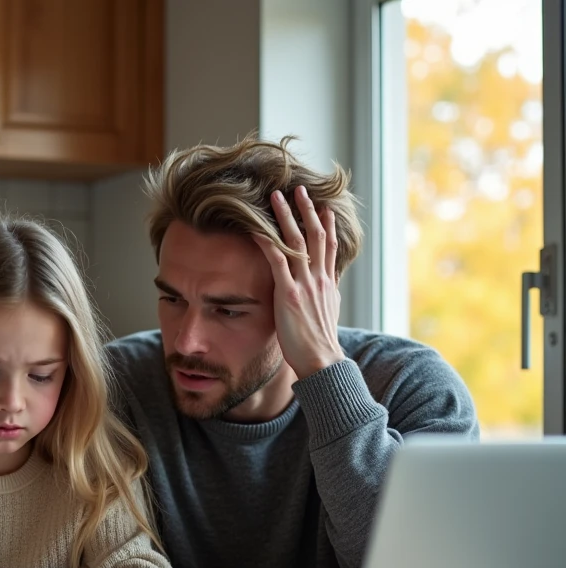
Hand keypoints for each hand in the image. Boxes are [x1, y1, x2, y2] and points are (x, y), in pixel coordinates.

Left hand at [252, 186, 343, 379]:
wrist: (322, 360)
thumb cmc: (319, 343)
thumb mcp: (325, 313)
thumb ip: (323, 296)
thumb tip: (323, 288)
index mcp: (327, 283)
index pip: (329, 246)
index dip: (326, 224)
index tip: (323, 205)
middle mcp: (319, 278)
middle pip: (315, 235)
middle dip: (307, 209)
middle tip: (298, 188)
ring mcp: (305, 284)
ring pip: (297, 241)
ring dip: (286, 216)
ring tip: (276, 196)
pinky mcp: (289, 293)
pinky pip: (276, 261)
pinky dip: (266, 241)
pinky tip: (256, 228)